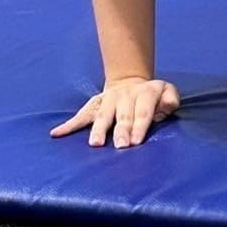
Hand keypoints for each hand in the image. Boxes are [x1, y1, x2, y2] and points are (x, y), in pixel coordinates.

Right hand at [50, 76, 180, 148]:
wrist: (130, 81)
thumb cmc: (153, 96)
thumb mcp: (168, 91)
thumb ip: (170, 99)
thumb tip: (163, 110)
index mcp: (144, 93)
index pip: (142, 111)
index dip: (139, 126)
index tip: (136, 142)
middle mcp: (125, 96)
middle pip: (122, 115)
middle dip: (121, 130)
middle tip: (121, 146)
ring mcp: (108, 100)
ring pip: (102, 115)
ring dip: (98, 130)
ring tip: (95, 144)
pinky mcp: (94, 105)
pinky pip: (81, 115)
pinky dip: (68, 125)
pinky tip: (56, 134)